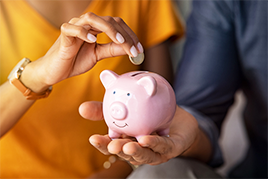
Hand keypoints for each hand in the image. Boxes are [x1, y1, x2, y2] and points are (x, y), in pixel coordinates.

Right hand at [22, 12, 142, 91]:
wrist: (56, 71)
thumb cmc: (75, 61)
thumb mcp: (98, 55)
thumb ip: (112, 50)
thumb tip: (129, 49)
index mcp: (96, 28)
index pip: (117, 25)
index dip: (130, 35)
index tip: (139, 50)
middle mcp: (86, 24)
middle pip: (109, 20)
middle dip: (124, 35)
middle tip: (134, 49)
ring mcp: (74, 26)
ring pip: (92, 18)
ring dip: (109, 29)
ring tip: (120, 42)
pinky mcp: (64, 34)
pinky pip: (72, 28)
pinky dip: (83, 32)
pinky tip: (93, 40)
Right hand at [79, 101, 199, 165]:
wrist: (177, 116)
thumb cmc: (149, 114)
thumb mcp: (126, 108)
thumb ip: (106, 109)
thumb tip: (81, 107)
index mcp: (126, 140)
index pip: (111, 145)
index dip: (102, 144)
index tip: (93, 138)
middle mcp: (138, 149)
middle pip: (125, 153)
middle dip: (117, 150)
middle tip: (111, 145)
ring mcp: (154, 151)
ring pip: (144, 155)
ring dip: (135, 152)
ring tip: (127, 146)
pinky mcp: (170, 149)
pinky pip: (162, 147)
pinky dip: (155, 143)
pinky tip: (147, 139)